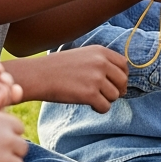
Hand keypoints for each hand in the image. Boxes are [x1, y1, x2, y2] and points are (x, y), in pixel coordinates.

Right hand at [7, 48, 126, 112]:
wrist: (36, 75)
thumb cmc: (56, 67)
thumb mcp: (82, 55)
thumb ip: (101, 62)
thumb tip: (120, 78)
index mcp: (100, 52)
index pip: (124, 65)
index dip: (122, 76)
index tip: (116, 83)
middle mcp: (101, 63)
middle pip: (122, 81)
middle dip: (117, 90)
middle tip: (105, 95)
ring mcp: (96, 79)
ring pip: (115, 95)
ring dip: (106, 100)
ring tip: (92, 98)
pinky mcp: (89, 94)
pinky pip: (105, 106)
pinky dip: (99, 109)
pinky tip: (90, 106)